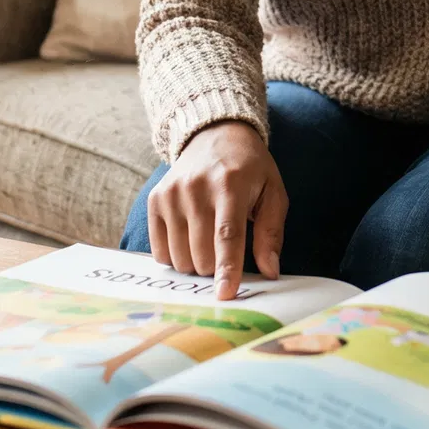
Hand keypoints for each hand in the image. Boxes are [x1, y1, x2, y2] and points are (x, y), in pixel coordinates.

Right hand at [148, 120, 286, 299]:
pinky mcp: (155, 200)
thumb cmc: (250, 169)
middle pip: (201, 253)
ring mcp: (171, 194)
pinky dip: (175, 257)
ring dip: (196, 264)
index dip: (227, 268)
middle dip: (215, 268)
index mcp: (230, 185)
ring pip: (179, 258)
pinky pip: (160, 251)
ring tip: (208, 244)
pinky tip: (189, 240)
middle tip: (225, 252)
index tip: (226, 294)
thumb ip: (271, 232)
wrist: (215, 134)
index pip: (227, 235)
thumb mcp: (272, 192)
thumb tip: (270, 272)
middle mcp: (196, 188)